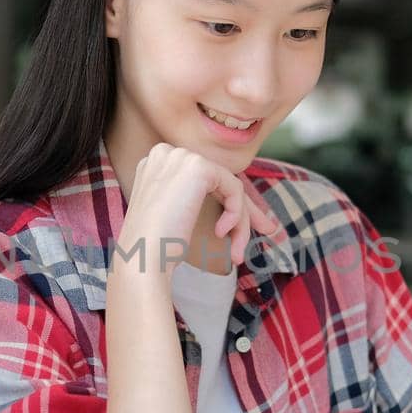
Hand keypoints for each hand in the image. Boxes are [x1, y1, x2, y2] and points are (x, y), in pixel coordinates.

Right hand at [115, 144, 278, 278]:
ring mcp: (181, 157)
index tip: (242, 230)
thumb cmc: (156, 248)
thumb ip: (198, 200)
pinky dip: (236, 215)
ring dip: (240, 221)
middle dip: (245, 209)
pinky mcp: (198, 167)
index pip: (206, 179)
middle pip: (220, 180)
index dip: (230, 203)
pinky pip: (234, 188)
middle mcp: (166, 153)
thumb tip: (239, 204)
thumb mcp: (178, 216)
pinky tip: (220, 234)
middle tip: (269, 230)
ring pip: (229, 185)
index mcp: (156, 164)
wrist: (142, 259)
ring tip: (236, 252)